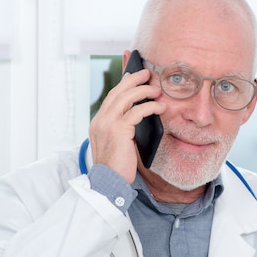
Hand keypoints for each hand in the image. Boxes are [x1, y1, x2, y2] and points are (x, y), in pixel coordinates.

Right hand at [88, 69, 163, 183]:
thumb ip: (122, 129)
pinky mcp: (118, 130)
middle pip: (118, 92)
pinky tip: (159, 107)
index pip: (111, 97)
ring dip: (143, 90)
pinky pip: (136, 112)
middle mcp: (100, 120)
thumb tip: (137, 117)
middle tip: (147, 73)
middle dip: (133, 79)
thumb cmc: (116, 167)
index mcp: (98, 123)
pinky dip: (149, 107)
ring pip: (126, 97)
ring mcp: (107, 124)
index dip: (123, 84)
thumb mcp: (116, 144)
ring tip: (156, 89)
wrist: (108, 183)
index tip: (132, 75)